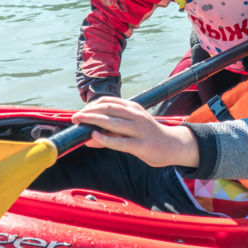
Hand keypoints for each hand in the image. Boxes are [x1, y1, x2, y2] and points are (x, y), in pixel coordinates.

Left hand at [72, 97, 199, 167]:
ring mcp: (139, 129)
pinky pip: (119, 141)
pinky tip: (93, 137)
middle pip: (107, 109)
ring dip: (92, 121)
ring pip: (111, 122)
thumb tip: (89, 138)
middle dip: (88, 112)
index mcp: (133, 108)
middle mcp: (136, 115)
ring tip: (79, 123)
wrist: (173, 146)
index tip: (80, 112)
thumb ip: (113, 131)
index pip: (108, 102)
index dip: (91, 106)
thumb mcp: (133, 127)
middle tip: (74, 117)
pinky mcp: (140, 145)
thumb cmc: (149, 136)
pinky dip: (104, 139)